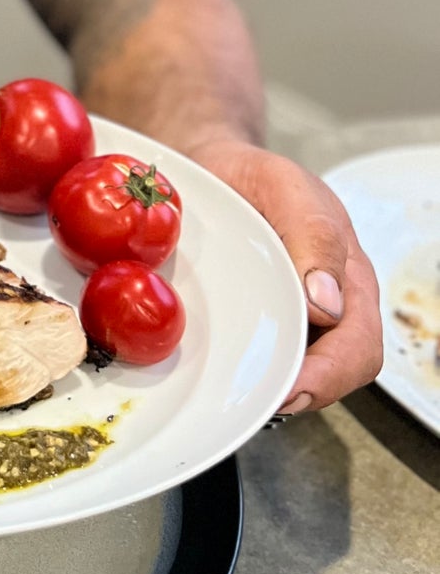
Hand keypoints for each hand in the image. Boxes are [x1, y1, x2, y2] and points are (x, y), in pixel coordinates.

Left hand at [192, 138, 382, 412]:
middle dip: (302, 393)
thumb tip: (328, 305)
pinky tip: (224, 369)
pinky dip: (250, 370)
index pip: (358, 347)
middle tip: (255, 402)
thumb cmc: (253, 176)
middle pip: (336, 372)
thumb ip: (313, 235)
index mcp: (349, 277)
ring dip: (274, 386)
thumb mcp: (285, 188)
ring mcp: (295, 318)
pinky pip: (266, 358)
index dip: (329, 377)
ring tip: (237, 392)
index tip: (288, 390)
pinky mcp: (262, 323)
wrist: (215, 170)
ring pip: (300, 371)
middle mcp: (331, 305)